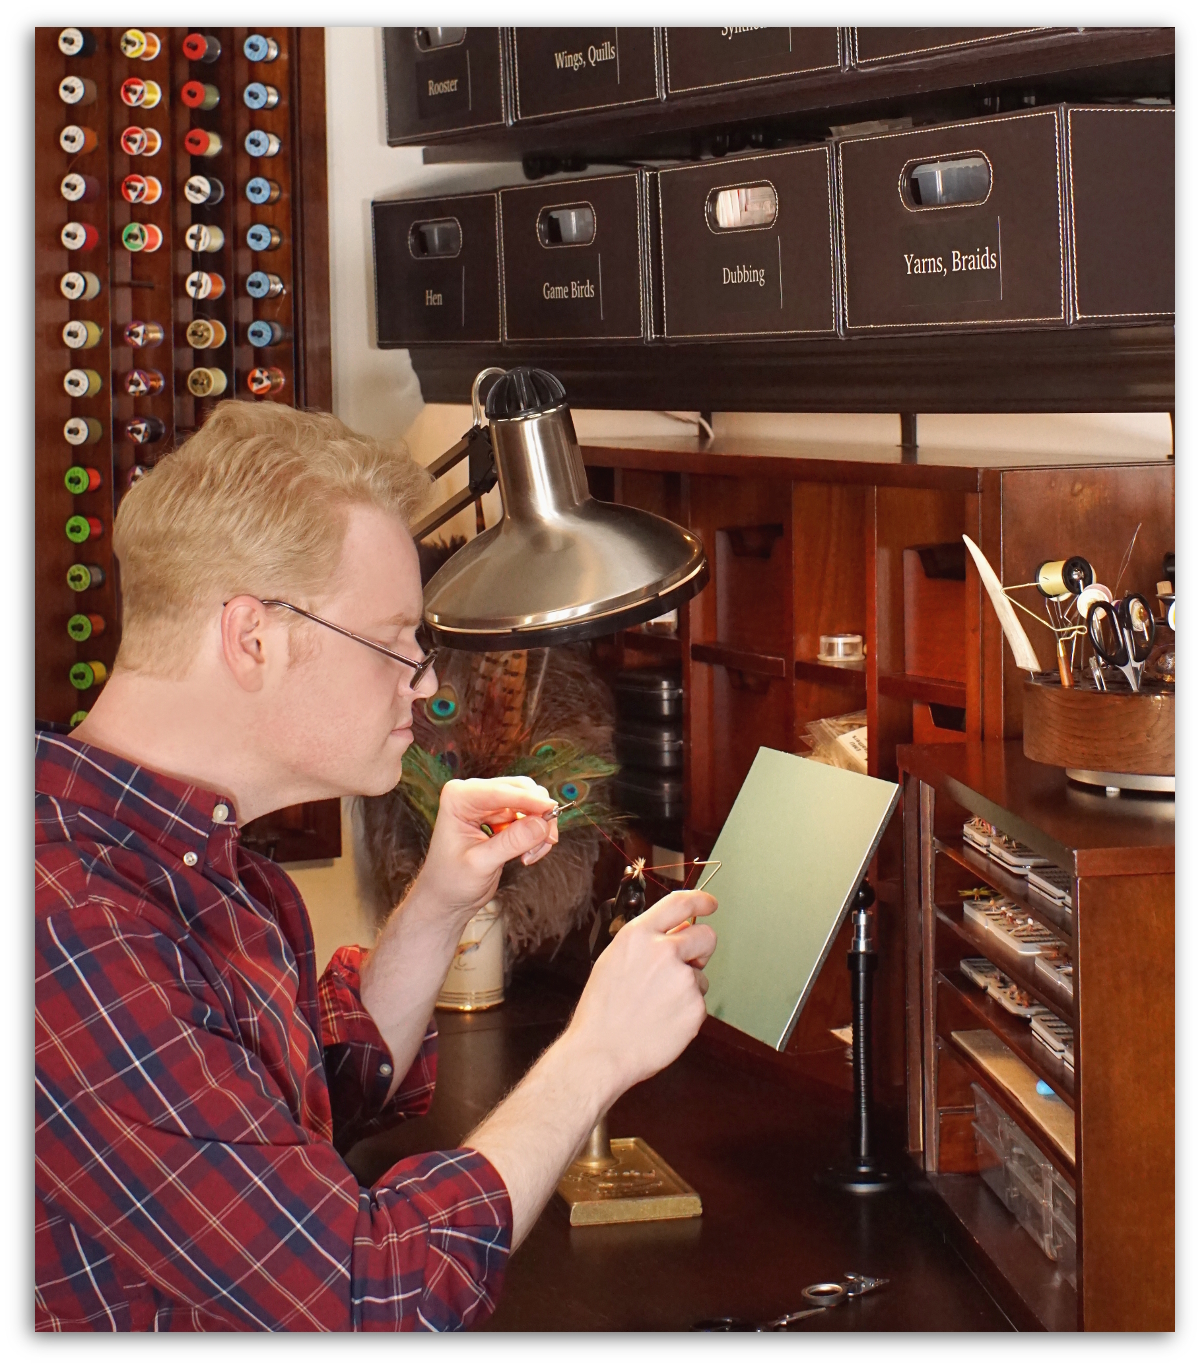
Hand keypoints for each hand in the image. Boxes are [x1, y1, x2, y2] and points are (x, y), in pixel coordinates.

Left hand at [409, 776, 558, 926]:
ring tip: (531, 856)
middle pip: (520, 790)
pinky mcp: (500, 817)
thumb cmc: (451, 882)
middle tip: (547, 841)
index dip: (529, 800)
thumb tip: (542, 823)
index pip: (500, 792)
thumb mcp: (480, 864)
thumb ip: (511, 842)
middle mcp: (473, 794)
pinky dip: (535, 834)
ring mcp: (488, 804)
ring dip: (538, 828)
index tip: (552, 809)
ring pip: (530, 803)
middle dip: (538, 815)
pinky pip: (530, 816)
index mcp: (459, 798)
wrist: (446, 898)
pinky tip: (527, 855)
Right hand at [565, 889, 717, 1104]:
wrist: (601, 1051)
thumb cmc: (602, 1011)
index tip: (710, 904)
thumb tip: (677, 931)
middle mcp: (663, 951)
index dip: (700, 900)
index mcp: (638, 936)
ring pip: (701, 975)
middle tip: (685, 966)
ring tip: (658, 1005)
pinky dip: (687, 1011)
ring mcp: (682, 979)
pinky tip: (663, 1020)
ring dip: (688, 987)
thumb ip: (647, 942)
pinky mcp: (695, 1006)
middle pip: (706, 935)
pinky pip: (699, 1002)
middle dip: (701, 949)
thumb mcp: (615, 960)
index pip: (679, 903)